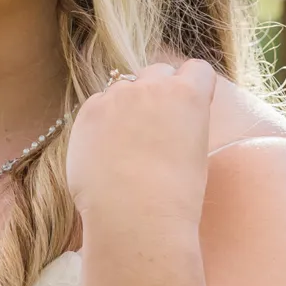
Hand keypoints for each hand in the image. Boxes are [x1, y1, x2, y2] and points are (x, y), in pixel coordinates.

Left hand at [65, 58, 215, 234]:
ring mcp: (116, 96)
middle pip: (157, 72)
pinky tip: (105, 150)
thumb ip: (184, 123)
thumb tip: (168, 121)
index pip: (197, 70)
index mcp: (188, 94)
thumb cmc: (175, 196)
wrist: (135, 216)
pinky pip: (97, 104)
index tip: (187, 105)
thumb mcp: (195, 152)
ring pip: (123, 87)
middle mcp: (152, 86)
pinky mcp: (88, 112)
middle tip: (153, 126)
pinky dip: (101, 120)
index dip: (193, 86)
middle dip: (158, 91)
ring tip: (125, 144)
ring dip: (126, 105)